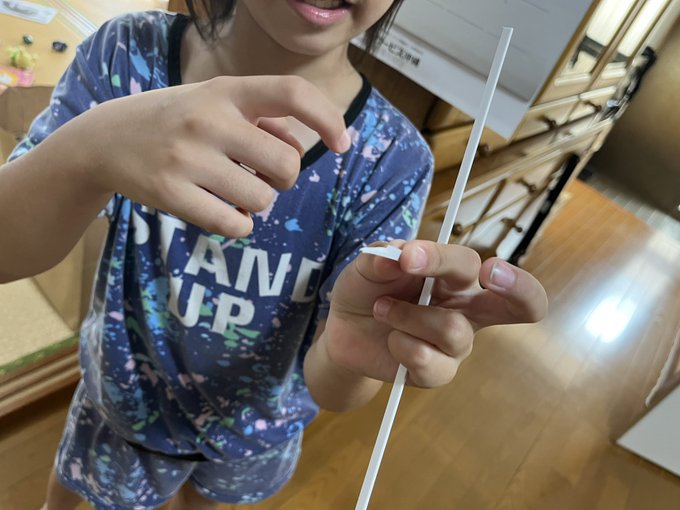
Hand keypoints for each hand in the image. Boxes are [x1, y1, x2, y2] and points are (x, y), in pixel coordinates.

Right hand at [70, 75, 349, 236]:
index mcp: (226, 90)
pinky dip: (239, 224)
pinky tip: (223, 211)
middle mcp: (209, 119)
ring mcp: (188, 157)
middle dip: (284, 177)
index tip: (342, 145)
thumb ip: (260, 118)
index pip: (292, 92)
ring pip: (263, 200)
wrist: (105, 140)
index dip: (328, 118)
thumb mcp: (215, 102)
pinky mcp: (172, 194)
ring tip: (232, 190)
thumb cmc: (175, 121)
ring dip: (258, 203)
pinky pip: (236, 224)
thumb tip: (302, 143)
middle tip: (261, 175)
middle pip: (286, 164)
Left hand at [322, 240, 547, 387]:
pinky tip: (390, 340)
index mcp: (458, 276)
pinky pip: (431, 363)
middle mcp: (469, 308)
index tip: (408, 257)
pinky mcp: (438, 372)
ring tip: (383, 309)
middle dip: (521, 286)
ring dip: (409, 317)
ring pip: (454, 331)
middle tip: (491, 273)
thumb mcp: (367, 265)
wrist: (344, 329)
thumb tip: (400, 254)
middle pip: (526, 304)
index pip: (470, 264)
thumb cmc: (368, 289)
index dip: (442, 258)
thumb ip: (382, 256)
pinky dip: (402, 347)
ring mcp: (457, 343)